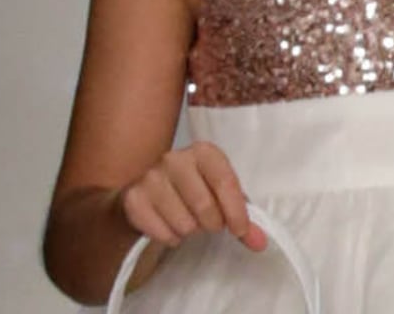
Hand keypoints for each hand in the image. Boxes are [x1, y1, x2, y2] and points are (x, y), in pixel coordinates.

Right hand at [116, 143, 264, 256]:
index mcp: (203, 152)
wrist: (144, 195)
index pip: (225, 182)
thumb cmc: (192, 193)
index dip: (236, 212)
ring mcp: (150, 177)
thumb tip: (260, 242)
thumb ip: (242, 218)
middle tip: (208, 223)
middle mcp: (175, 158)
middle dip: (211, 224)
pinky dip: (169, 237)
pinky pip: (161, 232)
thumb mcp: (220, 197)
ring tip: (186, 221)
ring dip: (189, 231)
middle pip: (205, 206)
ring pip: (183, 223)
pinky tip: (168, 226)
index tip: (240, 231)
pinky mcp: (132, 198)